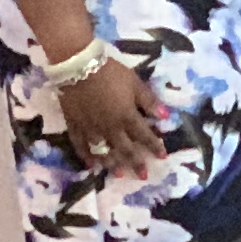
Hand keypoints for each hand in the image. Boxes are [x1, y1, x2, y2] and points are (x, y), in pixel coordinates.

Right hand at [59, 57, 169, 179]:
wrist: (78, 66)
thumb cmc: (110, 73)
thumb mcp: (135, 83)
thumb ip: (149, 101)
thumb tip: (165, 117)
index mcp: (126, 117)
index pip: (144, 136)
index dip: (154, 146)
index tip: (162, 157)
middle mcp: (110, 127)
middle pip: (125, 149)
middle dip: (136, 163)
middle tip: (144, 176)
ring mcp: (91, 128)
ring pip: (103, 151)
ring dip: (113, 164)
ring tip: (120, 175)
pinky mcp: (74, 126)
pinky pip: (80, 146)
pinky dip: (86, 157)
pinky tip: (92, 166)